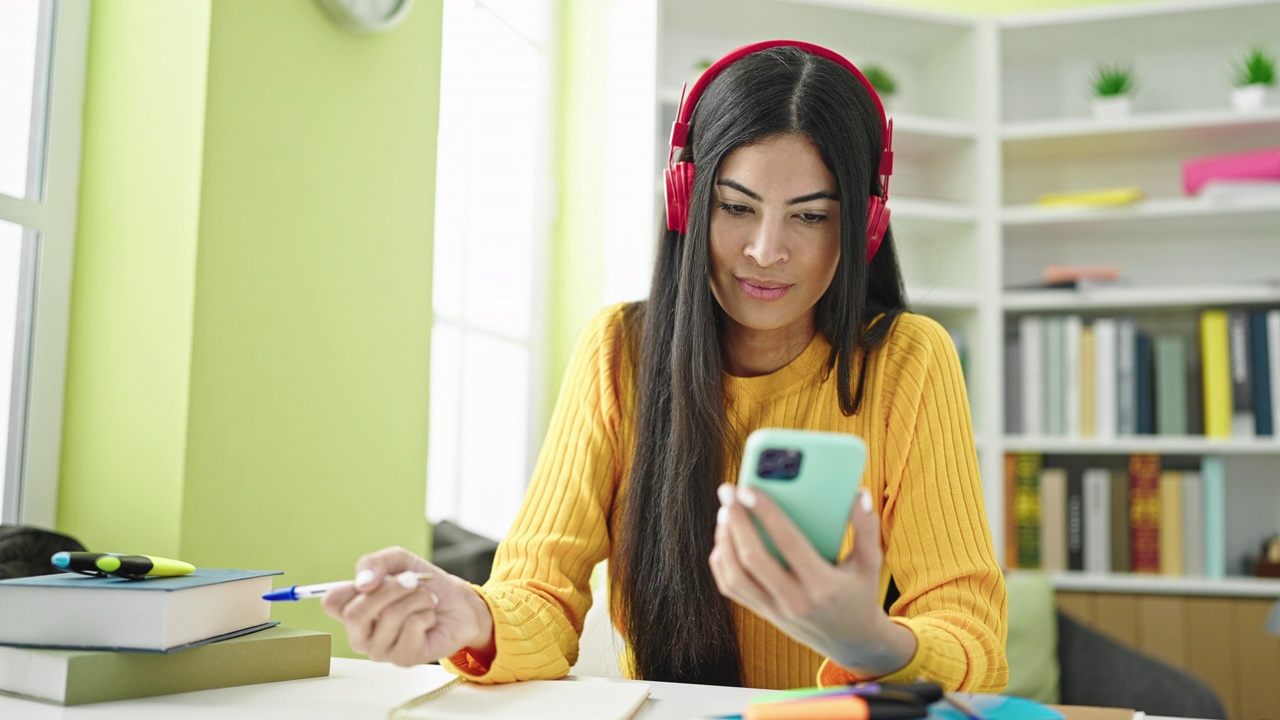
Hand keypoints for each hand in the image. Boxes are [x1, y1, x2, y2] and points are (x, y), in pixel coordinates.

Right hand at [321, 546, 495, 667]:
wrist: (459, 604)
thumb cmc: (425, 585)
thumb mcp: (400, 562)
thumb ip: (375, 563)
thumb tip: (362, 583)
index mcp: (354, 609)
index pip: (331, 602)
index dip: (352, 586)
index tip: (377, 577)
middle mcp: (361, 634)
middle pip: (355, 614)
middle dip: (390, 590)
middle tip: (412, 580)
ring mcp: (380, 650)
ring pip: (389, 617)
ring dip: (416, 598)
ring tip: (426, 599)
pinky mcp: (404, 659)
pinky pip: (411, 627)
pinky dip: (426, 612)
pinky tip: (429, 617)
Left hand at [708, 484, 915, 675]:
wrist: (851, 642)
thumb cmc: (860, 593)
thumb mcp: (870, 563)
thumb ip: (866, 527)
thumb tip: (858, 493)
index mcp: (823, 586)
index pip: (789, 543)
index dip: (766, 514)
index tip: (749, 489)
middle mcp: (795, 601)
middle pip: (753, 559)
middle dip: (736, 522)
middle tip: (728, 492)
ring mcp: (775, 610)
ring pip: (735, 576)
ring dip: (724, 541)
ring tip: (726, 512)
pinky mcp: (762, 612)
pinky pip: (731, 587)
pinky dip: (722, 560)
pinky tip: (725, 537)